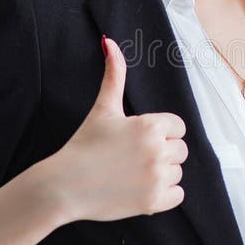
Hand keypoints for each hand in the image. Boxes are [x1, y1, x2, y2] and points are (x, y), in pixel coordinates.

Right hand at [48, 36, 187, 222]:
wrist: (63, 186)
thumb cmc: (84, 145)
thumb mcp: (103, 108)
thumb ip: (114, 75)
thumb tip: (110, 42)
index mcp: (151, 126)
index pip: (177, 127)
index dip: (159, 133)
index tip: (137, 140)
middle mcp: (158, 151)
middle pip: (180, 150)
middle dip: (161, 153)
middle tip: (132, 158)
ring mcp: (157, 178)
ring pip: (177, 172)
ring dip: (161, 174)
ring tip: (132, 173)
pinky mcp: (154, 202)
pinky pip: (177, 195)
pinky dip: (163, 195)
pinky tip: (139, 189)